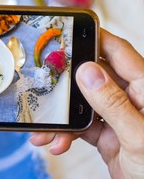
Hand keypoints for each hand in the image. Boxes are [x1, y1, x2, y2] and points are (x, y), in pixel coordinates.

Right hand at [30, 29, 143, 178]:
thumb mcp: (137, 137)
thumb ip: (112, 103)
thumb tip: (87, 71)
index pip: (118, 52)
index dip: (94, 38)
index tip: (67, 34)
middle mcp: (131, 98)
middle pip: (91, 79)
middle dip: (64, 88)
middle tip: (43, 89)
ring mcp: (117, 117)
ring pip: (81, 106)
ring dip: (60, 118)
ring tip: (44, 132)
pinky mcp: (108, 136)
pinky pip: (80, 128)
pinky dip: (65, 135)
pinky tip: (57, 144)